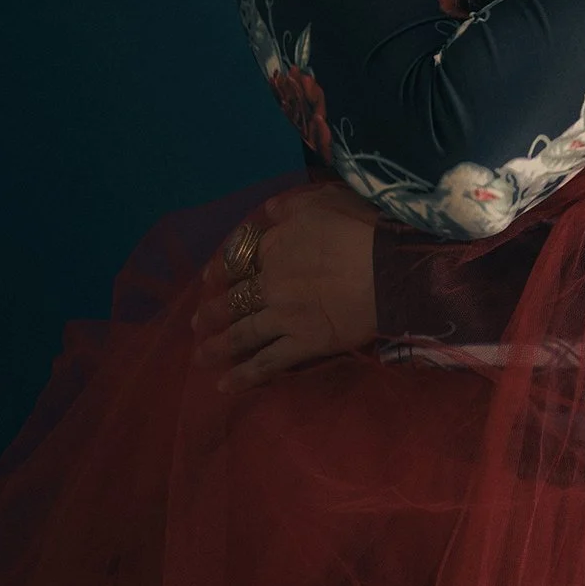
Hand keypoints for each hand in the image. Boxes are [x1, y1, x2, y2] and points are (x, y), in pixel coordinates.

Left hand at [191, 182, 383, 393]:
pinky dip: (244, 376)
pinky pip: (267, 363)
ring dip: (218, 345)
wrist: (388, 268)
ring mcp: (283, 316)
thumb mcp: (324, 199)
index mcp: (275, 246)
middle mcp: (271, 282)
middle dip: (212, 311)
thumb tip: (267, 211)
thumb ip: (291, 206)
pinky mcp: (302, 344)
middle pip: (234, 298)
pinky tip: (224, 387)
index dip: (221, 268)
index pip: (239, 258)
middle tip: (196, 322)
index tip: (208, 277)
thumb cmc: (361, 227)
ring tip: (201, 356)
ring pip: (242, 332)